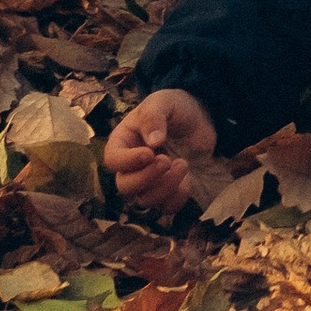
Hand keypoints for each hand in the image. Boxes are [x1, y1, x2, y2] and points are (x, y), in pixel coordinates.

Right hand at [104, 89, 219, 217]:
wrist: (198, 117)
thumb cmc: (173, 107)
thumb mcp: (163, 102)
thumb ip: (154, 117)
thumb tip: (154, 142)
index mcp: (123, 142)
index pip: (112, 160)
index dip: (128, 162)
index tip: (150, 153)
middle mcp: (131, 166)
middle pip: (125, 186)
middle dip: (147, 177)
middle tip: (167, 159)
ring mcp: (149, 181)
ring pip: (144, 200)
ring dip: (165, 188)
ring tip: (183, 164)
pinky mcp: (168, 190)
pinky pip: (166, 207)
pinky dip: (177, 199)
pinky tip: (188, 179)